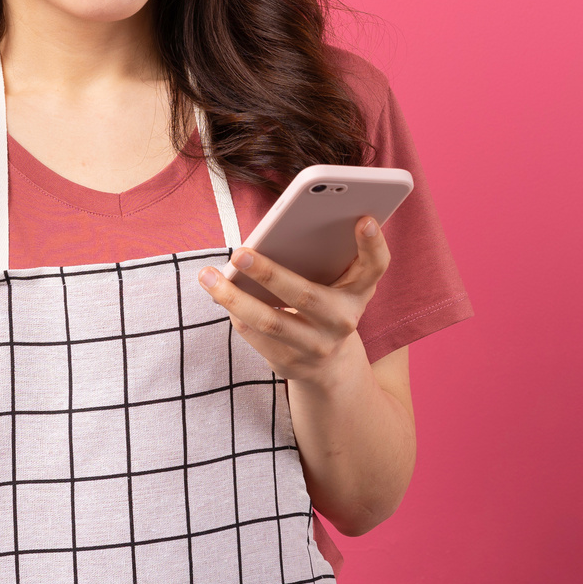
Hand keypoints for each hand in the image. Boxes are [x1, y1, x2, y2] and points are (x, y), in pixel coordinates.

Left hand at [196, 216, 390, 384]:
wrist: (329, 364)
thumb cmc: (327, 303)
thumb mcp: (340, 282)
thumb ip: (327, 255)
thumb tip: (282, 228)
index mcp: (359, 291)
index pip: (376, 266)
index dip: (374, 244)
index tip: (364, 219)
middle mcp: (343, 321)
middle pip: (305, 295)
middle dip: (269, 273)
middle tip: (238, 252)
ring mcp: (316, 346)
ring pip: (269, 320)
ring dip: (233, 297)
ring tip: (207, 275)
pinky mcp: (289, 363)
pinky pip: (254, 334)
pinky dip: (234, 311)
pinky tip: (218, 292)